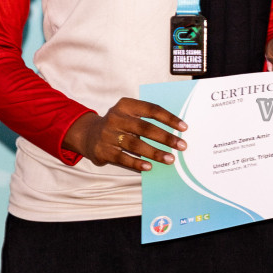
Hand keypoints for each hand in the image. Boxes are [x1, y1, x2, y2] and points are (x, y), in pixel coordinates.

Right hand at [61, 98, 187, 172]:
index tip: (183, 127)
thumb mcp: (129, 115)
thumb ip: (146, 120)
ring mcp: (108, 134)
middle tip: (182, 146)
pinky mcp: (103, 150)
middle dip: (166, 137)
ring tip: (170, 159)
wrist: (88, 134)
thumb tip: (173, 133)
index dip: (169, 118)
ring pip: (136, 145)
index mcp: (126, 105)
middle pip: (145, 128)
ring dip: (155, 153)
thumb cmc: (119, 124)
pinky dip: (137, 163)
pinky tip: (149, 167)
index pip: (151, 109)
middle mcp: (116, 117)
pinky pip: (123, 158)